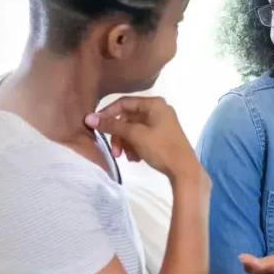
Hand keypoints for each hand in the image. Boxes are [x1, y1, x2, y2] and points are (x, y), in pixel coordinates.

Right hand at [84, 97, 200, 181]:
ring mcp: (160, 123)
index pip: (123, 103)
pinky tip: (135, 159)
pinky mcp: (161, 136)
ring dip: (126, 143)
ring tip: (126, 157)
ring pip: (133, 130)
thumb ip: (112, 126)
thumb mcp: (135, 135)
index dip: (108, 114)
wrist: (184, 170)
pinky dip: (135, 147)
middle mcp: (158, 110)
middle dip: (119, 135)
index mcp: (154, 104)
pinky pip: (141, 137)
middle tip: (115, 152)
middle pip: (128, 119)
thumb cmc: (161, 148)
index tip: (96, 127)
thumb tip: (89, 118)